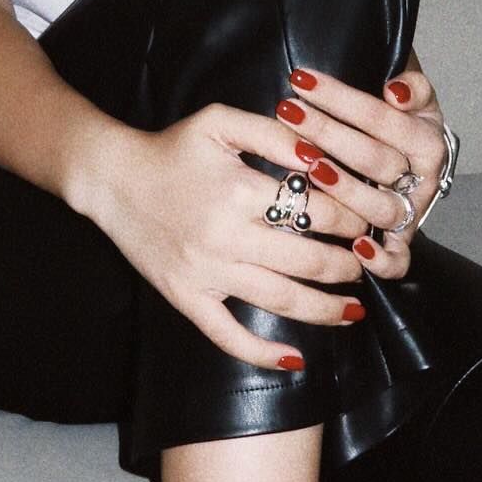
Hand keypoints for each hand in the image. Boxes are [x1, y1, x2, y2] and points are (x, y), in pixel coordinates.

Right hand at [87, 104, 369, 371]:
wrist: (113, 179)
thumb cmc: (172, 148)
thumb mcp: (220, 121)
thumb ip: (274, 133)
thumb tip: (321, 154)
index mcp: (239, 190)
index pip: (316, 209)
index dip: (352, 216)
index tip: (369, 220)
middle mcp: (226, 236)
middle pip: (308, 260)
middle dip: (349, 263)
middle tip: (368, 262)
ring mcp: (206, 274)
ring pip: (281, 301)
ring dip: (327, 309)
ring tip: (354, 308)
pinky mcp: (187, 299)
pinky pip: (228, 337)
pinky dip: (263, 354)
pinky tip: (295, 360)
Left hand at [281, 62, 448, 282]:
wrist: (408, 159)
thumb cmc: (398, 123)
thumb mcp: (413, 97)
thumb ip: (413, 87)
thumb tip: (396, 91)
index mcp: (428, 141)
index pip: (384, 118)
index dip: (343, 99)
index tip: (304, 81)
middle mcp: (423, 180)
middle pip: (376, 160)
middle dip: (328, 133)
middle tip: (289, 112)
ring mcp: (411, 214)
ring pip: (382, 208)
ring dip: (345, 189)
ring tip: (308, 165)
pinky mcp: (399, 243)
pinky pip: (397, 261)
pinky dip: (381, 259)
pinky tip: (356, 246)